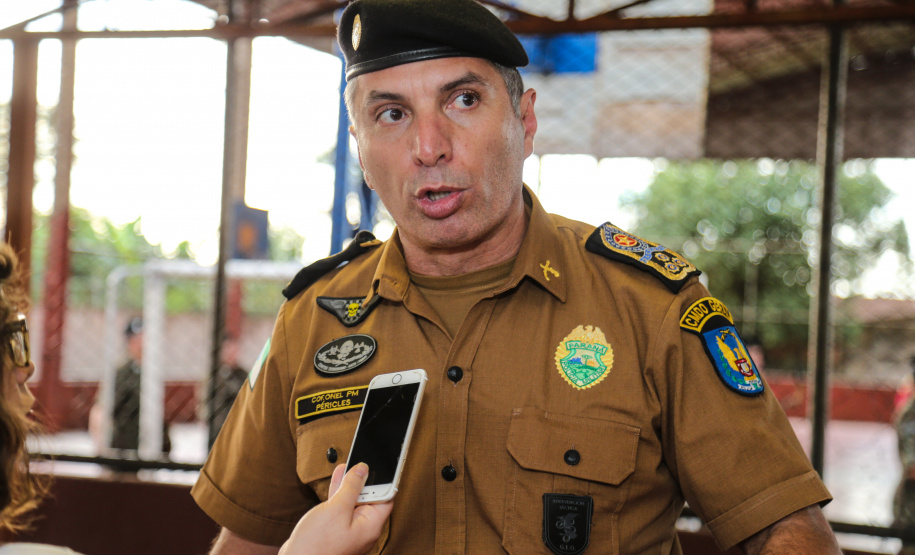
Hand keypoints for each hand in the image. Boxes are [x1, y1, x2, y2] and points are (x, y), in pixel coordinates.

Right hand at [278, 463, 392, 554]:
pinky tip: (336, 479)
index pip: (385, 497)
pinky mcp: (335, 531)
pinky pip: (341, 508)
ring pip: (353, 502)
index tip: (377, 463)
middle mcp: (363, 529)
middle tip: (359, 461)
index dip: (382, 479)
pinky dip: (339, 494)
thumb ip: (351, 487)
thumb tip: (363, 470)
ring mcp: (349, 530)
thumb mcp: (337, 508)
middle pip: (369, 498)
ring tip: (346, 465)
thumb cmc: (317, 545)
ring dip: (349, 484)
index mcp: (371, 525)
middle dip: (363, 479)